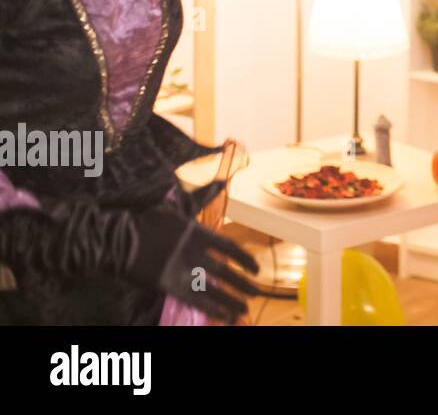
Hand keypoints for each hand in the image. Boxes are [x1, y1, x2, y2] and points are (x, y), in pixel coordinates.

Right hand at [126, 203, 266, 324]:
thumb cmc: (147, 222)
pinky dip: (212, 309)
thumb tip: (222, 182)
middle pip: (225, 272)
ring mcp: (181, 272)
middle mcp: (193, 254)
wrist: (117, 240)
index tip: (257, 268)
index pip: (229, 248)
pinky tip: (226, 316)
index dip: (245, 259)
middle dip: (243, 284)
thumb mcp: (176, 208)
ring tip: (245, 309)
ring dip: (232, 300)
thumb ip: (202, 197)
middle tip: (258, 292)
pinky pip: (196, 301)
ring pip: (214, 290)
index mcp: (197, 234)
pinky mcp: (169, 287)